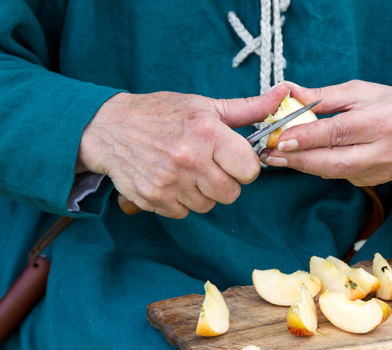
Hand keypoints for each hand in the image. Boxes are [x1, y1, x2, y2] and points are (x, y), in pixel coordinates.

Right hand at [76, 84, 289, 217]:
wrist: (108, 128)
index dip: (244, 166)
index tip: (233, 158)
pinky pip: (184, 213)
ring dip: (202, 193)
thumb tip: (283, 94)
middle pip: (231, 193)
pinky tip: (170, 180)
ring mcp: (169, 182)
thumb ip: (247, 109)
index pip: (250, 170)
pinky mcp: (154, 199)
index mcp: (206, 132)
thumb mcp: (204, 105)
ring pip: (208, 206)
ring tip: (187, 170)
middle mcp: (189, 159)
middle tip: (208, 165)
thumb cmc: (161, 114)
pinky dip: (180, 201)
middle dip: (225, 181)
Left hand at [259, 80, 391, 185]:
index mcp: (382, 121)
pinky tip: (302, 159)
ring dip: (302, 165)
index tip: (282, 139)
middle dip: (298, 160)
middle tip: (270, 155)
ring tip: (276, 157)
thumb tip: (288, 91)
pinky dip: (318, 167)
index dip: (309, 137)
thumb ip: (324, 95)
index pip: (340, 132)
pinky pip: (338, 176)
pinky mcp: (371, 182)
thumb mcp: (362, 91)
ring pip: (333, 172)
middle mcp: (382, 150)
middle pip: (334, 162)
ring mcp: (378, 171)